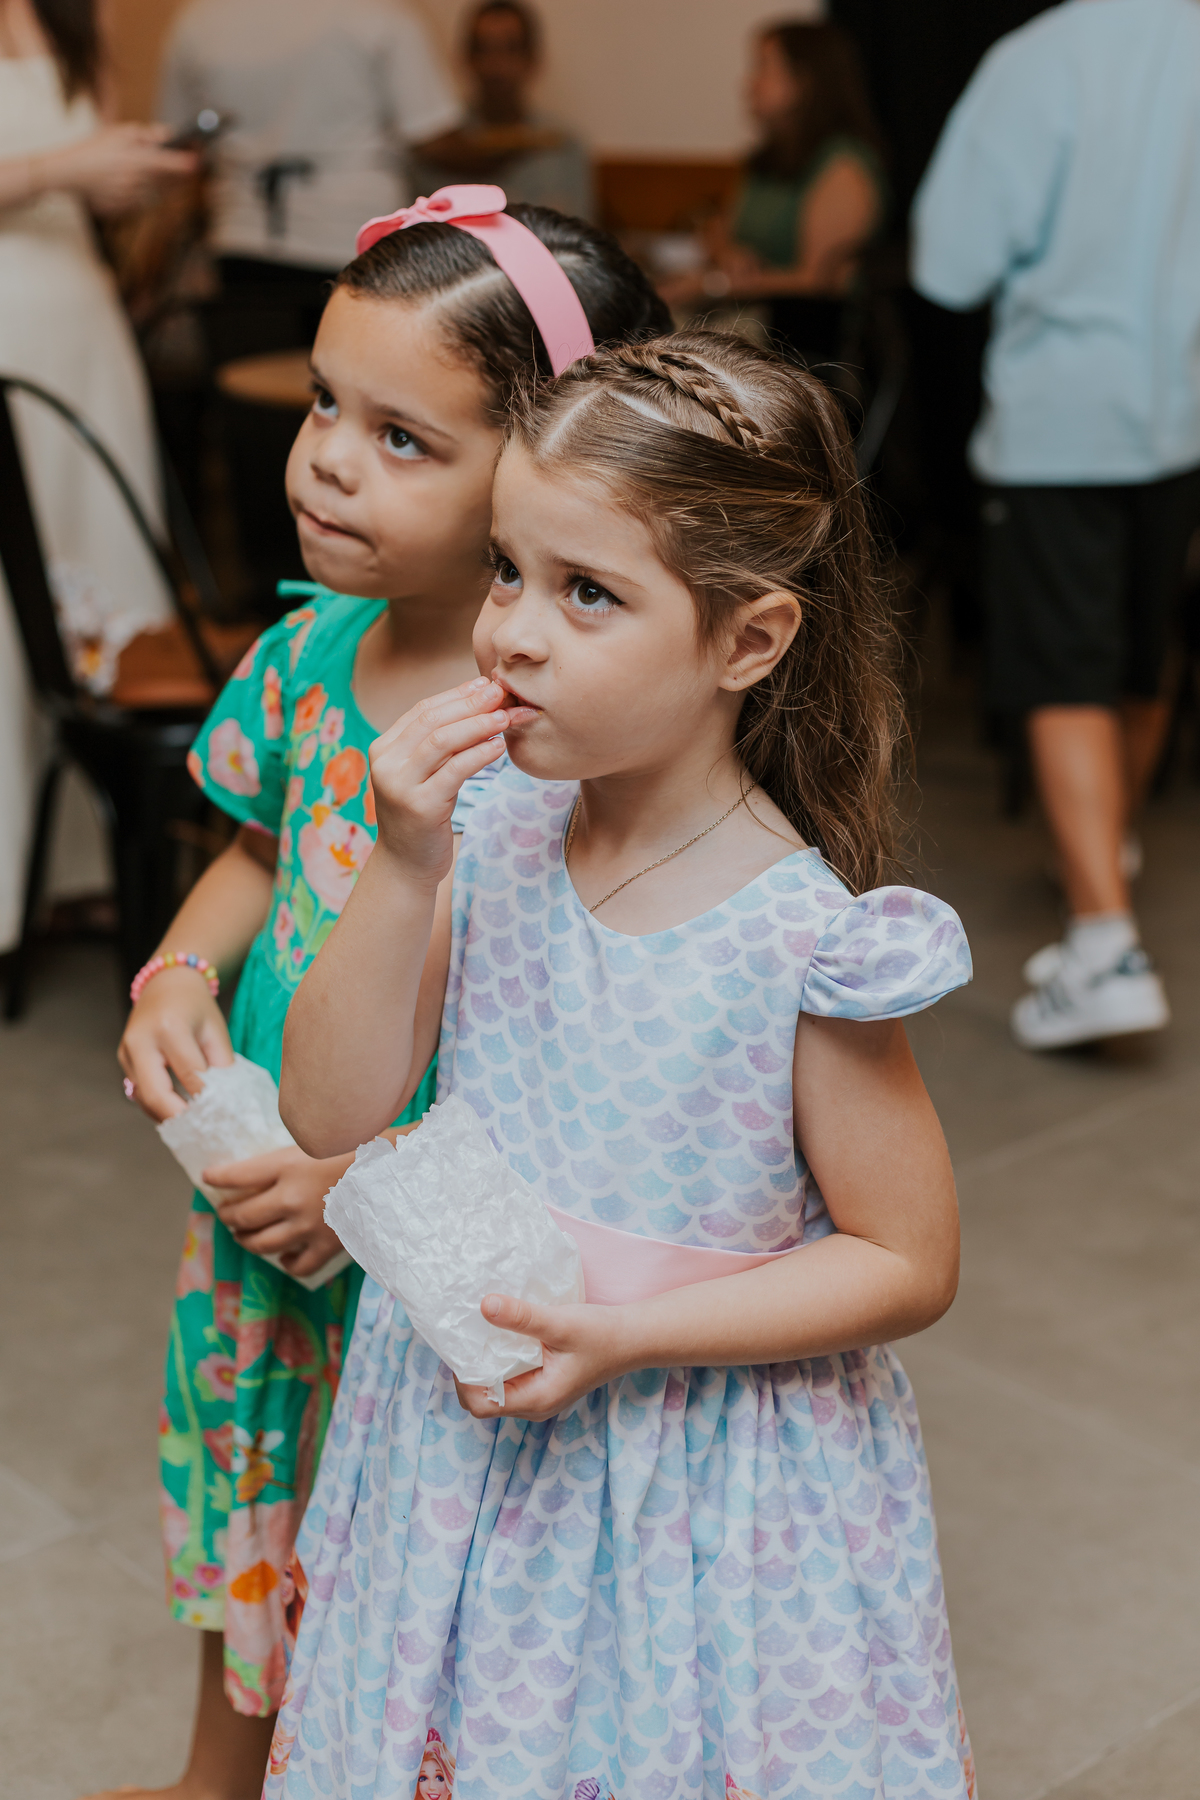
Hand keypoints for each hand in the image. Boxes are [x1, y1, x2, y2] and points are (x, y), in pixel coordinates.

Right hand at [44, 123, 195, 216]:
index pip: (170, 163)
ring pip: (156, 194)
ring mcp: (131, 198)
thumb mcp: (117, 133)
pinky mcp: (125, 210)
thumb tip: (167, 135)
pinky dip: (142, 195)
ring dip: (159, 185)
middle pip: (169, 182)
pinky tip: (132, 185)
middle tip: (184, 166)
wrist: (69, 174)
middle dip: (177, 174)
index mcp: (136, 161)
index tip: (198, 159)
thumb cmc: (94, 148)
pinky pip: (142, 204)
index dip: (187, 162)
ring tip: (149, 172)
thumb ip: (144, 134)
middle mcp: (137, 182)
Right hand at [118, 967, 232, 1120]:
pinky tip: (178, 1113)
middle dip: (179, 1118)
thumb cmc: (196, 1006)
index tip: (223, 1119)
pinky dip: (158, 1105)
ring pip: (144, 1098)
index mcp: (169, 1028)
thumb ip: (221, 1066)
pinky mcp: (123, 1059)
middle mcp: (141, 1040)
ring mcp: (126, 1051)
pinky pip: (139, 1091)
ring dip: (167, 1115)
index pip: (189, 1074)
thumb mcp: (216, 1031)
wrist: (166, 983)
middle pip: (155, 1094)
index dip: (206, 1100)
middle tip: (202, 1133)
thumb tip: (227, 1103)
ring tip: (193, 1128)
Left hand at [205, 1144, 352, 1277]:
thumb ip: (292, 1156)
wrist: (399, 1171)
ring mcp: (307, 1226)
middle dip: (228, 1216)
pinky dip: (285, 1262)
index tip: (208, 1177)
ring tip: (245, 1236)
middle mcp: (290, 1198)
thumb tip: (268, 1169)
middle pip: (241, 1216)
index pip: (235, 1175)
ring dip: (246, 1241)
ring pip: (260, 1244)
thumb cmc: (363, 1146)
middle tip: (226, 1214)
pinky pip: (295, 1266)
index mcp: (287, 1165)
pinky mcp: (327, 1246)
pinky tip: (284, 1254)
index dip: (216, 1177)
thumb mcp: (321, 1140)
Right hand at [367, 676, 535, 885]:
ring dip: (478, 725)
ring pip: (442, 741)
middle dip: (470, 703)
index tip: (486, 683)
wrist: (406, 863)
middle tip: (501, 692)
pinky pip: (454, 771)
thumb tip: (477, 701)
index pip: (422, 710)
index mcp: (384, 748)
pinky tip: (499, 746)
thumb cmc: (422, 814)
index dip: (457, 694)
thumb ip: (438, 744)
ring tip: (505, 716)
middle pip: (432, 720)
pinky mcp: (420, 806)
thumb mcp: (423, 773)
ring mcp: (400, 785)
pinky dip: (479, 754)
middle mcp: (386, 763)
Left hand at [454, 1294, 635, 1421]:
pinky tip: (501, 1335)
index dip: (463, 1378)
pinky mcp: (545, 1382)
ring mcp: (540, 1395)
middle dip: (469, 1372)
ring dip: (484, 1365)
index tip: (462, 1345)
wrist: (634, 1338)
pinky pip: (511, 1378)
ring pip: (496, 1389)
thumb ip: (522, 1316)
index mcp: (536, 1399)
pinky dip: (499, 1361)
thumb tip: (484, 1305)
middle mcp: (535, 1404)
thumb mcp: (560, 1323)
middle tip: (466, 1336)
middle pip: (484, 1400)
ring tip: (480, 1333)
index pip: (480, 1403)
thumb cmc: (602, 1334)